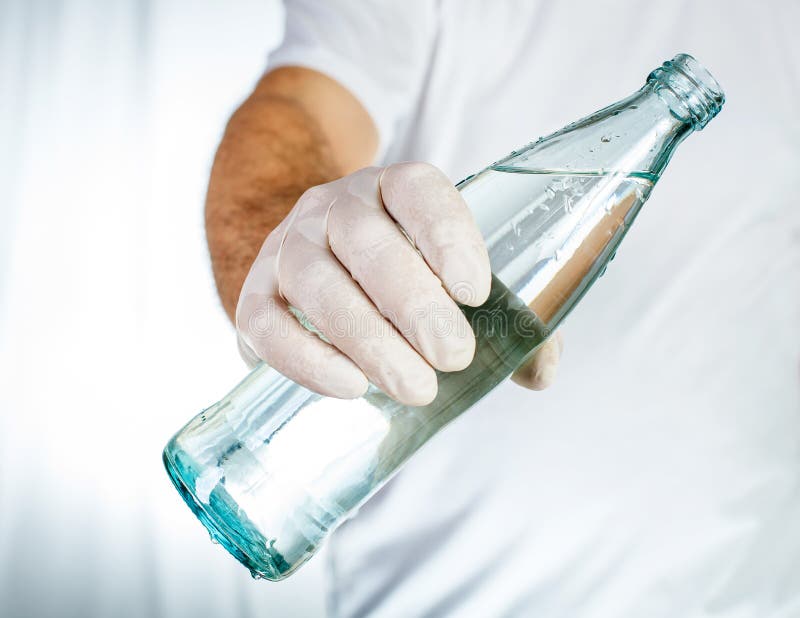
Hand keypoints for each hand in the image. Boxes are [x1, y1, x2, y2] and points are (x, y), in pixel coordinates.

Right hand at [236, 162, 560, 403]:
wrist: (311, 265)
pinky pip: (266, 323)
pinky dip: (305, 358)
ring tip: (415, 388)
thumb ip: (501, 318)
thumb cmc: (396, 278)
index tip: (476, 292)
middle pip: (366, 241)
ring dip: (366, 338)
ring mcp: (287, 247)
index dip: (447, 236)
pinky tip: (350, 387)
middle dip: (413, 303)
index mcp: (391, 190)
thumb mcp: (447, 279)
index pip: (418, 191)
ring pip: (316, 281)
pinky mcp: (254, 295)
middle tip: (452, 358)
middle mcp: (334, 208)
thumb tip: (539, 369)